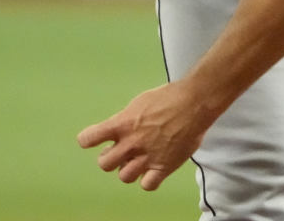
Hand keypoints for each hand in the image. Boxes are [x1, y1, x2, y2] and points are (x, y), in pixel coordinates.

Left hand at [76, 82, 213, 189]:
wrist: (194, 103)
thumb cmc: (169, 97)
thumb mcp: (140, 102)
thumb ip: (126, 119)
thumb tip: (120, 128)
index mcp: (122, 124)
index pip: (89, 139)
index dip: (89, 140)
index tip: (94, 139)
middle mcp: (131, 143)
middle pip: (104, 164)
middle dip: (110, 158)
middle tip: (120, 152)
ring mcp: (147, 157)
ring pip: (124, 177)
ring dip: (129, 169)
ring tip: (138, 161)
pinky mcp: (163, 167)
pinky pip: (147, 185)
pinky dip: (148, 180)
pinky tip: (153, 170)